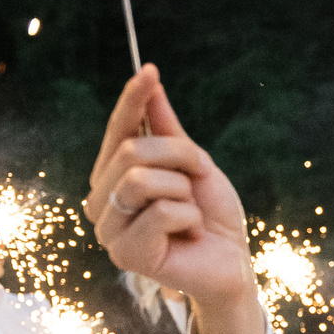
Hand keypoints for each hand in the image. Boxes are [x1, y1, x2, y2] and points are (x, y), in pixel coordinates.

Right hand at [84, 67, 263, 333]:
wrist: (232, 262)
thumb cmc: (211, 215)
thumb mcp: (194, 164)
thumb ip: (167, 129)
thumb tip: (149, 82)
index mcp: (112, 177)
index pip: (117, 131)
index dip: (132, 101)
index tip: (150, 71)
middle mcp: (101, 202)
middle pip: (131, 150)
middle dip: (180, 156)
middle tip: (198, 179)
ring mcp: (109, 230)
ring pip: (142, 178)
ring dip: (183, 188)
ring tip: (192, 210)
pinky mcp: (126, 254)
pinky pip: (162, 211)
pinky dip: (189, 217)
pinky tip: (189, 233)